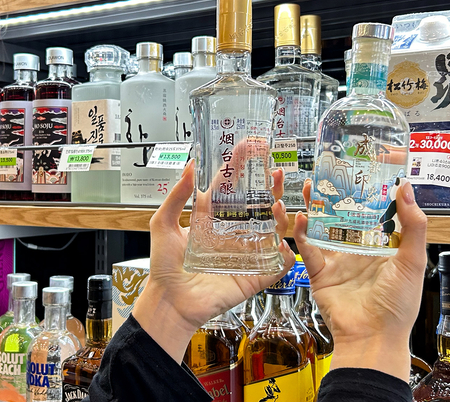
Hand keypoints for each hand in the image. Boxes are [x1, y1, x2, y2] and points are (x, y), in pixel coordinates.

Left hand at [132, 161, 295, 362]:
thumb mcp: (163, 225)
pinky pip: (277, 263)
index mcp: (211, 220)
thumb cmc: (164, 267)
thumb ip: (176, 196)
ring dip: (279, 214)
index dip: (239, 168)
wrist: (170, 302)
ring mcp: (244, 254)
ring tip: (278, 200)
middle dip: (268, 186)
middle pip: (256, 205)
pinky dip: (286, 252)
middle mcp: (231, 233)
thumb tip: (188, 166)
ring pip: (271, 230)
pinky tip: (284, 239)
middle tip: (274, 170)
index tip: (248, 147)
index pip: (229, 188)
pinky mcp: (254, 276)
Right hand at [293, 179, 427, 381]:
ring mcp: (336, 260)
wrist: (372, 337)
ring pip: (321, 226)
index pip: (373, 212)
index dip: (366, 192)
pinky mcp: (318, 272)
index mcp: (382, 247)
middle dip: (334, 195)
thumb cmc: (398, 305)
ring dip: (313, 206)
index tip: (362, 169)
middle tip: (328, 172)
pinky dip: (302, 232)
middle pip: (342, 216)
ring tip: (308, 185)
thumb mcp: (412, 262)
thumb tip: (407, 189)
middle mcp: (357, 250)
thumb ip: (413, 226)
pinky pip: (307, 248)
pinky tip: (302, 217)